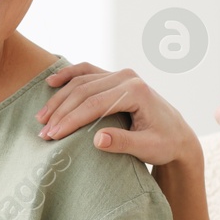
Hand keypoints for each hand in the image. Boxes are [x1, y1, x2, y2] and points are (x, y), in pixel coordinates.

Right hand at [36, 64, 198, 166]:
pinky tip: (51, 82)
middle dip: (60, 112)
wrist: (178, 134)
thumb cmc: (165, 143)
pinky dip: (68, 75)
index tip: (53, 136)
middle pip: (84, 91)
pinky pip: (87, 71)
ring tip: (42, 118)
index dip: (71, 120)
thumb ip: (123, 143)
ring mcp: (121, 74)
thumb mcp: (148, 148)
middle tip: (43, 133)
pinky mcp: (115, 77)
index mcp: (136, 91)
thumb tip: (97, 140)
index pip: (94, 104)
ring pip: (81, 81)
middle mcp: (128, 77)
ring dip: (59, 98)